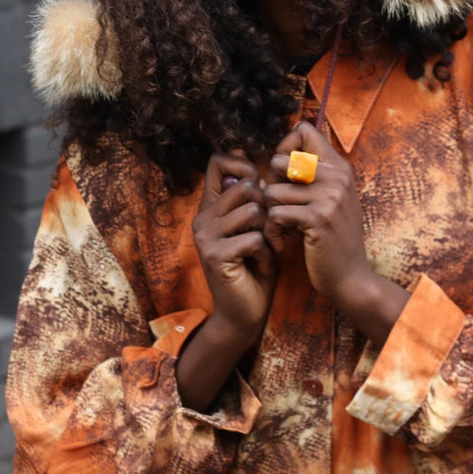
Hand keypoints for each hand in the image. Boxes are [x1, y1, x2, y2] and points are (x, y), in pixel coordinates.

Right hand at [192, 151, 278, 345]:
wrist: (245, 313)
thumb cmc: (256, 267)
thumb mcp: (258, 227)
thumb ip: (255, 200)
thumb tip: (257, 166)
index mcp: (211, 207)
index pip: (218, 161)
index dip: (244, 163)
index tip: (262, 185)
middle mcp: (203, 218)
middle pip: (246, 186)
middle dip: (268, 209)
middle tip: (269, 234)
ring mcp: (205, 236)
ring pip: (253, 211)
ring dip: (269, 233)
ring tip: (266, 251)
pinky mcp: (214, 255)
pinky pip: (255, 239)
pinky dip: (267, 254)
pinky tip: (261, 266)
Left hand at [263, 122, 369, 301]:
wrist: (350, 278)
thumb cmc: (332, 240)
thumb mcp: (329, 201)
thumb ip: (311, 177)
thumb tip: (275, 156)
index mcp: (340, 167)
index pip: (303, 130)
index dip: (283, 147)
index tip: (283, 174)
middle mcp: (337, 176)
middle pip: (280, 160)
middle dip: (271, 185)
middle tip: (278, 207)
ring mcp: (329, 197)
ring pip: (273, 190)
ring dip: (270, 212)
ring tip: (281, 228)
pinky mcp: (318, 219)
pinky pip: (276, 213)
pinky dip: (273, 230)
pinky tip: (282, 240)